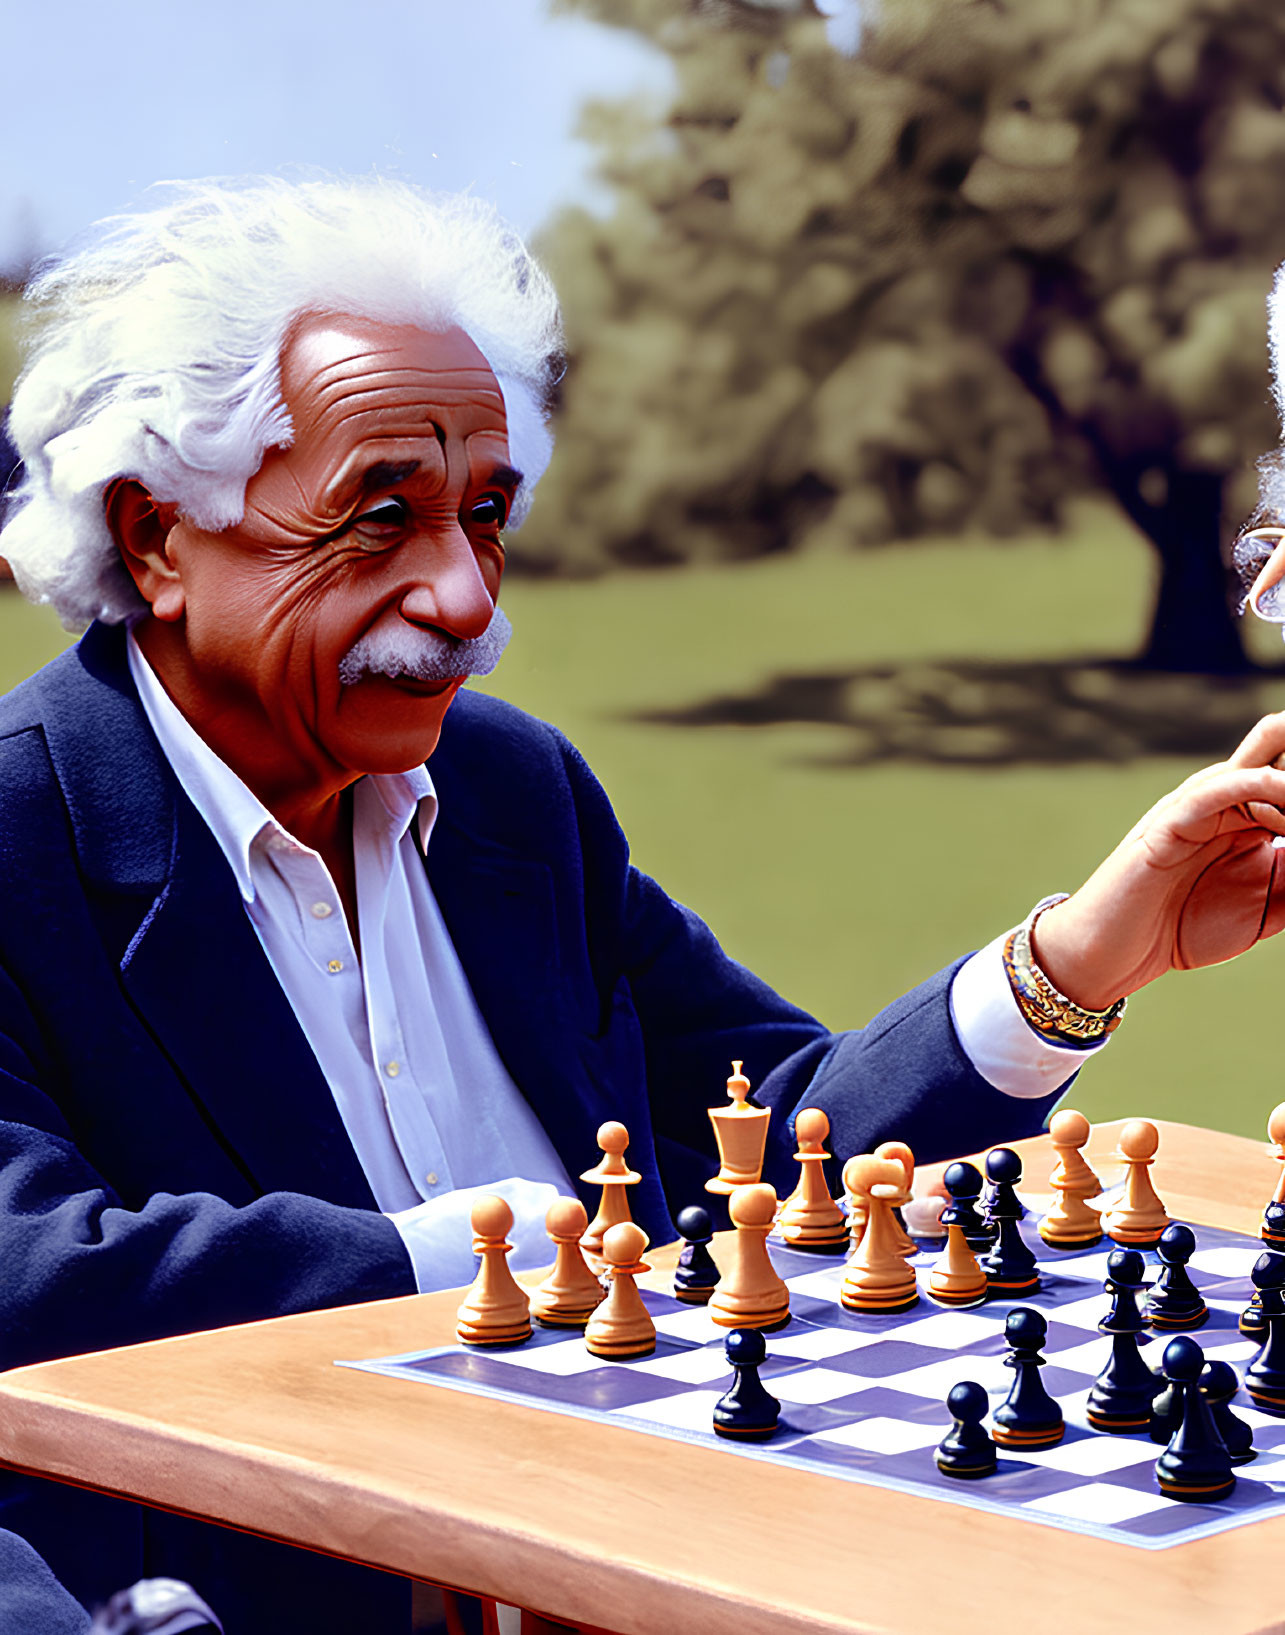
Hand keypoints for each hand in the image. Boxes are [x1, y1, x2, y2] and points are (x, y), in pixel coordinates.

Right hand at [1031, 713, 1284, 1009]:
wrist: (1113, 954)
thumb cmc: (1185, 926)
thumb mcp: (1271, 904)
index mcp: (1253, 809)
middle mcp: (1230, 794)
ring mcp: (1200, 802)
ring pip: (1267, 757)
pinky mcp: (1171, 820)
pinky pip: (1221, 788)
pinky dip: (1265, 789)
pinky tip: (1284, 804)